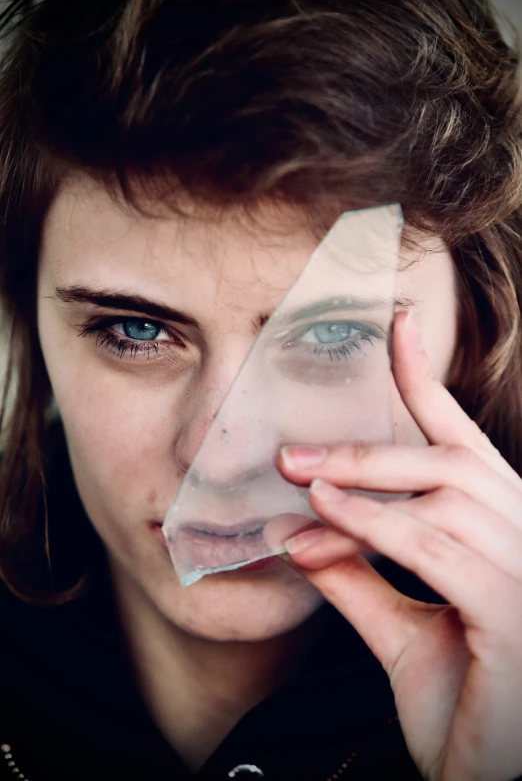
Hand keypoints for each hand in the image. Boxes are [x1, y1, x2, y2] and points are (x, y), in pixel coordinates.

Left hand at [275, 311, 521, 780]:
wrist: (496, 779)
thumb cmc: (466, 705)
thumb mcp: (400, 630)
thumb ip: (360, 577)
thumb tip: (305, 532)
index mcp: (499, 532)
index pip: (459, 441)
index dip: (426, 380)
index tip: (395, 325)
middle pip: (445, 460)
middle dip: (367, 447)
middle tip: (291, 453)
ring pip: (441, 494)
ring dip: (362, 485)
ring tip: (298, 482)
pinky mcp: (517, 612)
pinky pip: (437, 549)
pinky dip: (377, 529)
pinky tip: (325, 523)